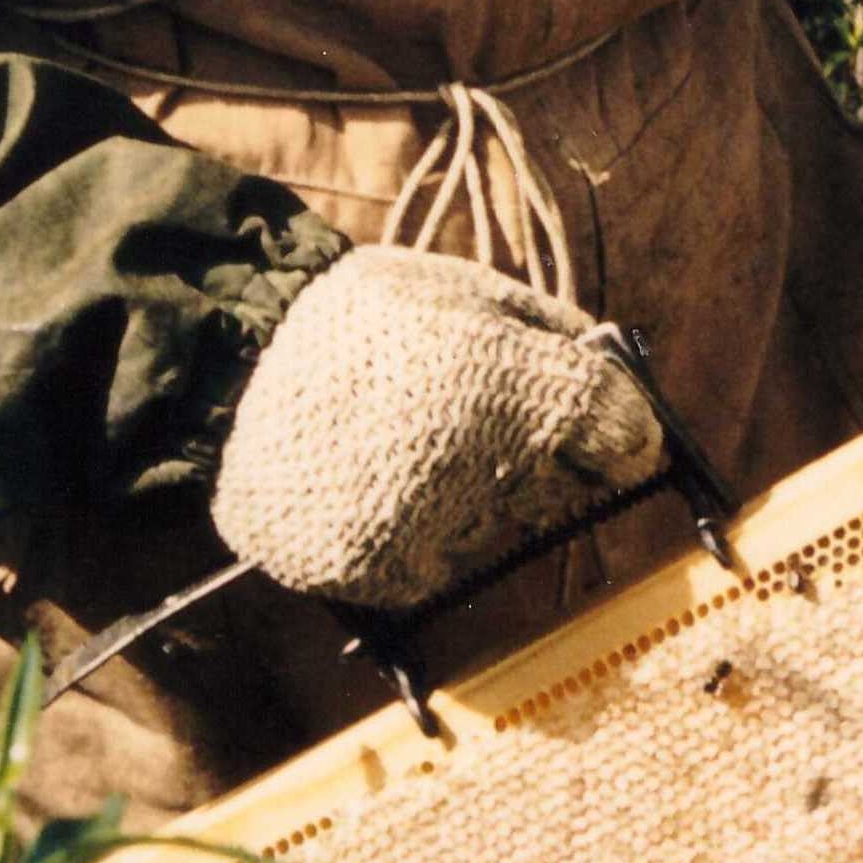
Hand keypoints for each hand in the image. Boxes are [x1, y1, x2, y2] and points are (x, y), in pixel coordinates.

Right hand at [212, 246, 662, 615]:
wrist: (233, 363)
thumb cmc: (362, 316)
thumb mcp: (466, 292)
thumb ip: (551, 335)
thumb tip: (621, 384)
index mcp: (510, 382)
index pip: (624, 433)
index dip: (629, 433)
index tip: (619, 435)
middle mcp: (478, 463)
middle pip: (563, 490)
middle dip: (543, 462)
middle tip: (487, 428)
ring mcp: (426, 524)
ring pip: (496, 530)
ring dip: (477, 499)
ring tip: (413, 447)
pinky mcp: (375, 570)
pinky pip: (433, 567)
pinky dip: (422, 537)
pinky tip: (384, 486)